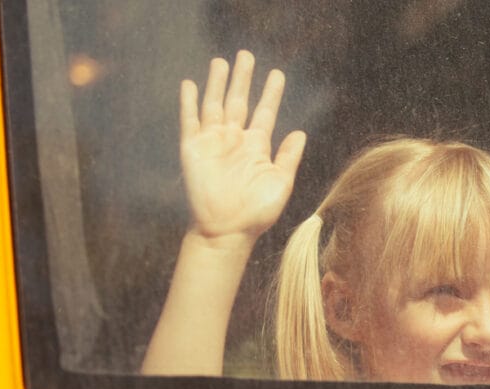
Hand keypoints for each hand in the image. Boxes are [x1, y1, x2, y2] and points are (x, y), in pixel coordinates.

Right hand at [180, 50, 306, 246]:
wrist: (226, 231)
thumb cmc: (256, 213)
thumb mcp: (280, 183)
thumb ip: (289, 157)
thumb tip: (300, 133)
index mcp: (256, 147)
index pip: (265, 112)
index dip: (271, 93)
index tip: (277, 74)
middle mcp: (234, 140)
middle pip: (239, 101)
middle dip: (243, 78)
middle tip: (247, 54)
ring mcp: (213, 143)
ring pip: (215, 104)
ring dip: (217, 83)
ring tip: (222, 61)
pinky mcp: (193, 149)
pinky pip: (190, 120)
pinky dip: (189, 102)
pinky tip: (189, 83)